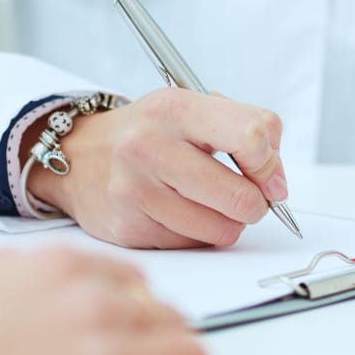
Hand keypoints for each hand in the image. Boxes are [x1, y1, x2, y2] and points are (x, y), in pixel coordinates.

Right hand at [28, 88, 288, 248]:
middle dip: (254, 203)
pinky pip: (193, 245)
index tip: (267, 174)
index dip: (270, 164)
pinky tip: (179, 213)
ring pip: (222, 229)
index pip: (252, 136)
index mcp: (174, 109)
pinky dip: (197, 234)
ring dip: (227, 222)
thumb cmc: (148, 133)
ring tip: (208, 203)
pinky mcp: (128, 228)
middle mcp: (148, 147)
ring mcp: (135, 190)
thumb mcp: (193, 109)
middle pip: (241, 197)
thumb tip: (277, 184)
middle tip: (242, 195)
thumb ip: (247, 131)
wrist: (78, 156)